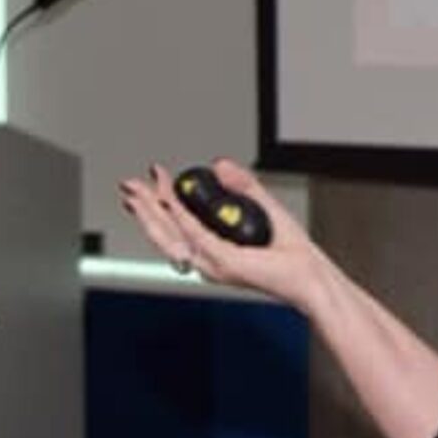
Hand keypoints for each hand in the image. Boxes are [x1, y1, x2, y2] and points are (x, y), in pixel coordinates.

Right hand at [118, 158, 322, 305]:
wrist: (308, 274)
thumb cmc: (289, 252)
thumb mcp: (263, 205)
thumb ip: (242, 184)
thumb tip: (220, 164)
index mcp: (211, 248)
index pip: (176, 225)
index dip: (159, 202)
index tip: (152, 178)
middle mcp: (206, 258)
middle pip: (165, 231)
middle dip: (144, 206)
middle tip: (129, 184)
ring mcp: (212, 262)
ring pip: (172, 233)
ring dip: (151, 211)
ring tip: (137, 192)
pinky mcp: (224, 262)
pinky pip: (196, 235)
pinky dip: (180, 217)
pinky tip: (169, 202)